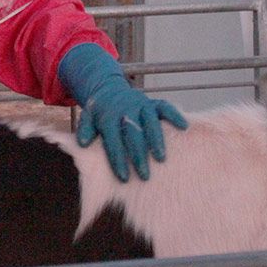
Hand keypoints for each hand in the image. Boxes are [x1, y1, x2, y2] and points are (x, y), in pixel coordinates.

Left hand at [59, 44, 187, 181]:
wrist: (108, 88)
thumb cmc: (99, 112)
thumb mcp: (87, 118)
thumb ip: (85, 130)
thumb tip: (83, 143)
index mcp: (108, 117)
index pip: (113, 140)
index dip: (118, 159)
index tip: (124, 177)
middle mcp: (125, 111)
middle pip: (132, 133)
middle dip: (138, 155)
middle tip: (144, 175)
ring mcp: (140, 105)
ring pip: (150, 121)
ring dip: (156, 140)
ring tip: (161, 159)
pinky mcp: (152, 102)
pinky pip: (165, 107)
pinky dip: (174, 115)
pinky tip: (184, 127)